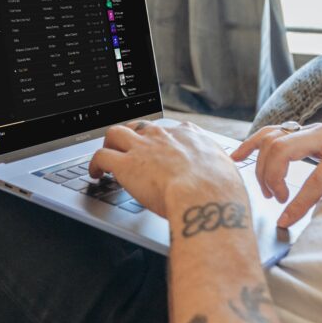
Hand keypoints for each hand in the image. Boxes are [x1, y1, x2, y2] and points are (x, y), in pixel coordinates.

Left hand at [89, 121, 243, 217]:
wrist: (205, 196)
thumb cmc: (220, 191)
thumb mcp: (227, 171)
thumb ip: (219, 170)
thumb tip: (224, 179)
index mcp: (189, 136)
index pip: (170, 129)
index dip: (162, 139)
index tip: (160, 149)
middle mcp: (163, 136)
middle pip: (139, 126)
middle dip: (131, 135)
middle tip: (128, 149)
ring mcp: (142, 148)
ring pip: (115, 133)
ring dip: (108, 144)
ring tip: (105, 157)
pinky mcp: (125, 165)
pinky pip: (101, 156)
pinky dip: (94, 164)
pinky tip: (94, 174)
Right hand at [232, 122, 321, 228]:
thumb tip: (313, 214)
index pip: (316, 178)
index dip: (299, 203)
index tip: (284, 221)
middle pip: (283, 150)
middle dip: (273, 179)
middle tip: (277, 201)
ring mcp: (314, 128)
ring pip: (273, 139)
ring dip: (263, 167)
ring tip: (268, 191)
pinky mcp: (305, 130)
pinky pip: (272, 133)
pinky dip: (252, 144)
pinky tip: (237, 156)